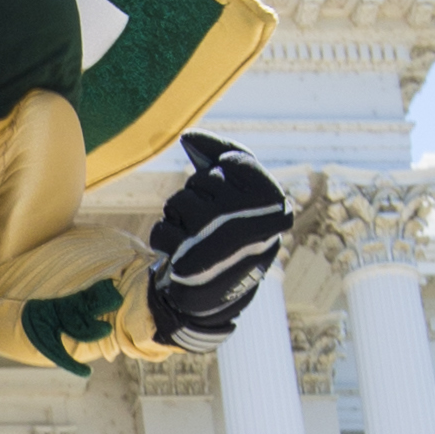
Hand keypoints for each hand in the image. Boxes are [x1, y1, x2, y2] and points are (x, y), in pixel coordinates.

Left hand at [145, 134, 292, 345]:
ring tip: (198, 241)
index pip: (230, 160)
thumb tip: (187, 137)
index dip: (222, 179)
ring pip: (177, 203)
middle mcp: (249, 218)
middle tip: (213, 229)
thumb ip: (221, 157)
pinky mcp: (189, 261)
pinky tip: (183, 255)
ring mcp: (217, 240)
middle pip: (200, 181)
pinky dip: (166, 241)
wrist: (221, 296)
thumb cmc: (231, 235)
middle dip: (199, 200)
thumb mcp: (241, 194)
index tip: (232, 205)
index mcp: (272, 200)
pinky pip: (161, 229)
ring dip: (180, 220)